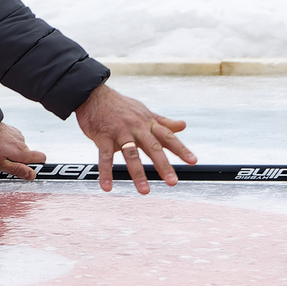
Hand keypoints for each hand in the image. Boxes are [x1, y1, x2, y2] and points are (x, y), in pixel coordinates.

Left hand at [0, 122, 45, 178]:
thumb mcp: (0, 165)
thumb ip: (18, 170)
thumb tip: (32, 175)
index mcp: (22, 152)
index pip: (41, 158)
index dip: (37, 166)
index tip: (28, 171)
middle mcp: (23, 143)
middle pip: (28, 156)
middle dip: (19, 162)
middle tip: (5, 164)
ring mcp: (18, 136)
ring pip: (20, 150)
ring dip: (12, 154)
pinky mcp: (12, 132)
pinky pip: (14, 142)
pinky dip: (8, 146)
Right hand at [74, 82, 194, 193]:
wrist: (93, 94)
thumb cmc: (120, 105)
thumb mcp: (144, 111)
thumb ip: (163, 122)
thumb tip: (183, 125)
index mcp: (147, 123)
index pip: (167, 137)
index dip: (181, 149)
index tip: (193, 161)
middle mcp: (136, 127)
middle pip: (152, 148)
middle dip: (163, 165)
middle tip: (172, 182)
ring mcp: (119, 132)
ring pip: (131, 154)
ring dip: (138, 173)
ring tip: (144, 190)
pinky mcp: (103, 137)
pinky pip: (105, 157)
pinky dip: (106, 172)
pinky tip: (107, 187)